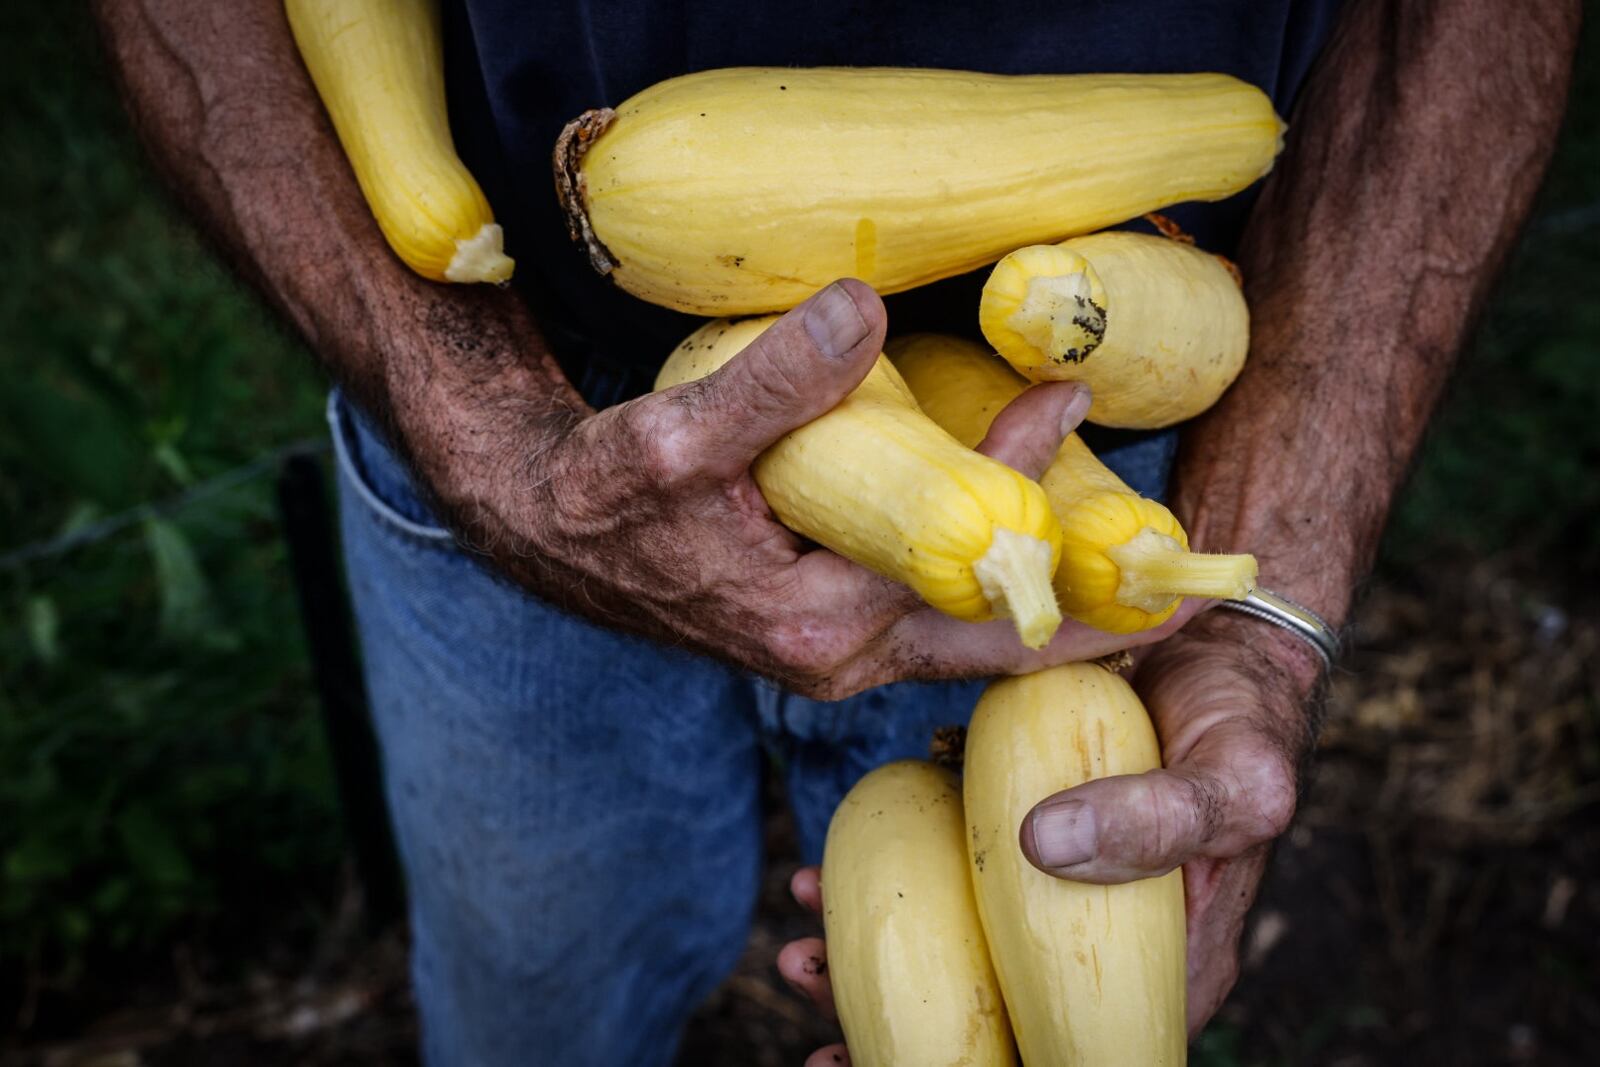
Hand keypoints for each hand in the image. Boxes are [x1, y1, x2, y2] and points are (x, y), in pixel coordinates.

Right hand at [446, 279, 1196, 698]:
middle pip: (989, 637)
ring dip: (1042, 599)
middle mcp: (840, 655)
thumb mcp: (673, 440)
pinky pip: (930, 615)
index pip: (950, 549)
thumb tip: (866, 311)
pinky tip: (1023, 552)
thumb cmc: (601, 499)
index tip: (1070, 398)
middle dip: (1085, 615)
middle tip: (1185, 598)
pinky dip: (986, 588)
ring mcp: (837, 648)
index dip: (1015, 471)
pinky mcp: (828, 626)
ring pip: (966, 632)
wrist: (552, 534)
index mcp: (816, 623)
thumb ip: (774, 384)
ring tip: (1130, 578)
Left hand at [777, 610, 1321, 1050]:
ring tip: (801, 955)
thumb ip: (1163, 819)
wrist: (1211, 638)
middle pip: (994, 1021)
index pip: (1072, 1056)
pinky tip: (819, 873)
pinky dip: (875, 886)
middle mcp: (1094, 942)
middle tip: (818, 1019)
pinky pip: (933, 875)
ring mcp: (1041, 889)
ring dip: (868, 966)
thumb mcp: (1233, 778)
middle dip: (898, 1037)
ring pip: (948, 956)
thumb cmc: (1241, 719)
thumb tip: (1044, 847)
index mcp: (1160, 965)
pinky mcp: (1000, 835)